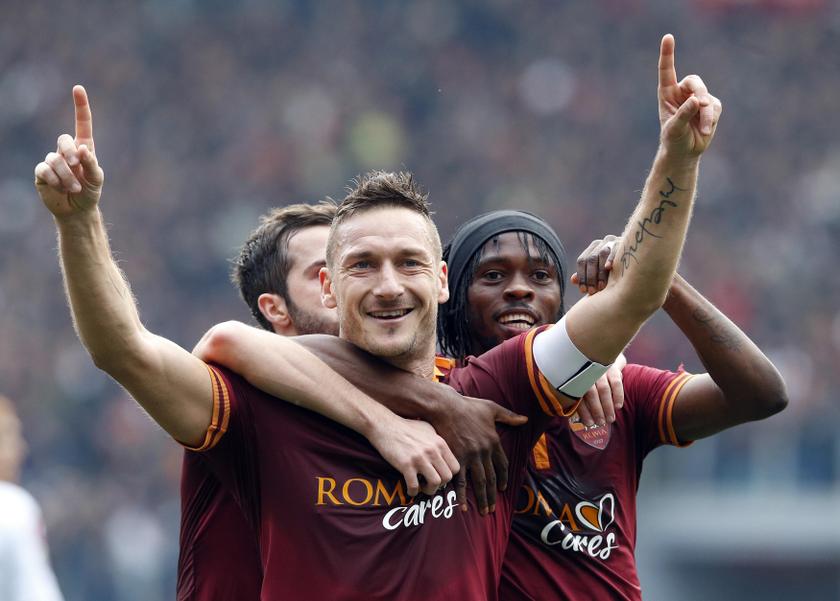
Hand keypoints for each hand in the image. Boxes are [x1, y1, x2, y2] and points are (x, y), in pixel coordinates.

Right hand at [34, 85, 103, 217]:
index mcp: (83, 148)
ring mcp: (52, 160)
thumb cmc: (89, 192)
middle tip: (76, 166)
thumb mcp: (97, 179)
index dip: (80, 106)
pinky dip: (55, 180)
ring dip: (66, 175)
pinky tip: (60, 188)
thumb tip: (83, 149)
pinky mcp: (42, 172)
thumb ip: (92, 164)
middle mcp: (66, 151)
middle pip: (64, 139)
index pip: (82, 123)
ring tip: (74, 188)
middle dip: (70, 152)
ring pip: (54, 159)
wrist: (77, 210)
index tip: (78, 88)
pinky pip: (44, 169)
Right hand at [368, 416, 459, 497]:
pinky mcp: (405, 465)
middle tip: (430, 484)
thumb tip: (444, 456)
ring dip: (429, 490)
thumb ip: (437, 442)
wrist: (384, 425)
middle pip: (447, 477)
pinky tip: (409, 489)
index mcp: (440, 443)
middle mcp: (432, 451)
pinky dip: (413, 492)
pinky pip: (415, 486)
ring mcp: (419, 458)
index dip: (448, 475)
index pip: (455, 467)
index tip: (439, 476)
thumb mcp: (427, 429)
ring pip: (435, 483)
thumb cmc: (406, 427)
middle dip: (440, 485)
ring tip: (421, 488)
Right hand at [427, 385, 527, 514]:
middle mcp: (485, 452)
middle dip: (493, 495)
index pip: (503, 465)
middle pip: (492, 478)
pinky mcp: (456, 459)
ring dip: (482, 499)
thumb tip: (525, 419)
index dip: (503, 478)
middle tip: (493, 509)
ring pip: (479, 483)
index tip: (502, 488)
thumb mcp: (492, 408)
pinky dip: (462, 496)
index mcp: (494, 441)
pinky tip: (463, 507)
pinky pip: (460, 481)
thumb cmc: (468, 406)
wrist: (446, 407)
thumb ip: (509, 416)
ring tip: (484, 512)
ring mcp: (471, 457)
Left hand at [570, 235, 618, 294]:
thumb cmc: (614, 270)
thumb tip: (573, 280)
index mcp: (591, 249)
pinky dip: (611, 258)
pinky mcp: (624, 242)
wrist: (635, 262)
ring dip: (600, 272)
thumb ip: (586, 276)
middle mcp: (600, 243)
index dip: (581, 276)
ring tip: (601, 286)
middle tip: (592, 291)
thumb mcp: (599, 274)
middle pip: (591, 258)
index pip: (582, 261)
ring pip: (601, 254)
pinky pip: (616, 250)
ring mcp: (612, 241)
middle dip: (590, 276)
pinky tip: (608, 268)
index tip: (583, 290)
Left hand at [575, 353, 626, 427]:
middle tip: (601, 423)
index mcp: (576, 376)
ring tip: (610, 419)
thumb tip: (578, 415)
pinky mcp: (612, 365)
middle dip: (596, 410)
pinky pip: (615, 381)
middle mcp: (586, 371)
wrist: (600, 345)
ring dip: (607, 406)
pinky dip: (617, 395)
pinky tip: (618, 406)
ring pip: (603, 389)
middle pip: (590, 394)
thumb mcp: (581, 377)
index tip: (589, 423)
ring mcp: (599, 368)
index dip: (583, 411)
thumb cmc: (588, 369)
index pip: (578, 396)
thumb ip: (580, 392)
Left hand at [657, 34, 721, 157]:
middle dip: (700, 93)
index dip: (667, 54)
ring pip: (707, 97)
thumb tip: (697, 100)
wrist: (685, 152)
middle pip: (695, 82)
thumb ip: (684, 114)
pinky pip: (715, 107)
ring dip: (706, 115)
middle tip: (701, 105)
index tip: (668, 37)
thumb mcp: (674, 129)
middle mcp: (682, 92)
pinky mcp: (711, 106)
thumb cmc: (673, 140)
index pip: (667, 70)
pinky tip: (706, 130)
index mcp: (667, 93)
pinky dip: (712, 119)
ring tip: (704, 130)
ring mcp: (698, 98)